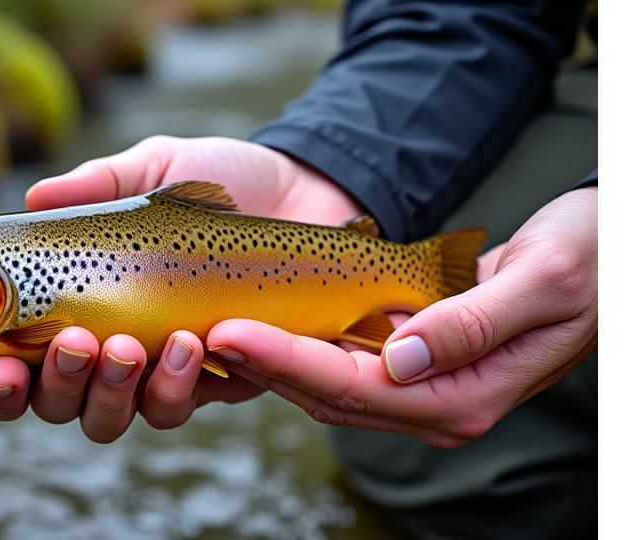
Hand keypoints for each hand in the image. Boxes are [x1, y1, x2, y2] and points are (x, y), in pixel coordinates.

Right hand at [0, 136, 364, 441]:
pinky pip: (175, 408)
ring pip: (108, 419)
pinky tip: (187, 344)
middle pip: (56, 403)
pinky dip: (171, 388)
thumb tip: (36, 194)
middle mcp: (109, 347)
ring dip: (108, 393)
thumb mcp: (156, 167)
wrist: (308, 192)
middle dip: (56, 384)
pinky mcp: (213, 381)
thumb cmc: (225, 179)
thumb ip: (99, 183)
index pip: (17, 357)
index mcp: (80, 301)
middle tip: (77, 341)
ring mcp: (158, 371)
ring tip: (130, 346)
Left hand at [204, 187, 596, 447]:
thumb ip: (471, 324)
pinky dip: (302, 345)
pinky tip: (265, 322)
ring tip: (216, 329)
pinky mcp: (414, 361)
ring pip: (329, 383)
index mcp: (465, 396)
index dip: (288, 360)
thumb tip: (399, 356)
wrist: (606, 255)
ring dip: (274, 358)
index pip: (356, 387)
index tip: (231, 333)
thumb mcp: (542, 283)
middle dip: (264, 364)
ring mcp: (424, 387)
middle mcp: (438, 403)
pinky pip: (345, 361)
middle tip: (202, 332)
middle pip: (329, 393)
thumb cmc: (588, 262)